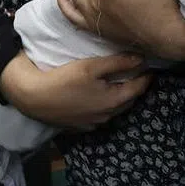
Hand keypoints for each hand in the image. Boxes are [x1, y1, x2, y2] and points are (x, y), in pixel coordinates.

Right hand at [0, 52, 150, 128]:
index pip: (138, 89)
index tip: (151, 67)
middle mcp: (106, 116)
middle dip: (135, 88)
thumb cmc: (64, 79)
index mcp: (113, 102)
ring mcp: (92, 124)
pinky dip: (104, 105)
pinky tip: (98, 96)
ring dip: (120, 97)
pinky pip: (99, 115)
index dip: (146, 77)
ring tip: (120, 82)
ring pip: (114, 109)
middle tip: (138, 73)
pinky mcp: (79, 126)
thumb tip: (142, 59)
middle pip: (127, 101)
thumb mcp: (92, 66)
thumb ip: (118, 62)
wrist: (33, 98)